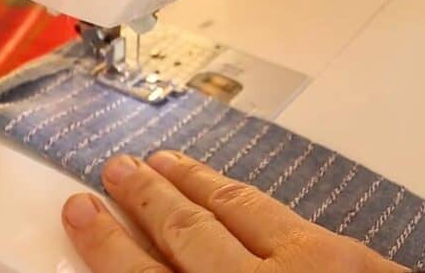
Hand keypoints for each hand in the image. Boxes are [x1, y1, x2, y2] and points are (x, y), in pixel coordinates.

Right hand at [61, 151, 406, 272]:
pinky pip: (279, 212)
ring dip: (189, 183)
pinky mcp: (342, 256)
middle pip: (184, 234)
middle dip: (144, 200)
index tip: (82, 215)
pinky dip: (242, 194)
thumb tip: (162, 268)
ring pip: (230, 212)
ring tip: (158, 161)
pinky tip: (229, 186)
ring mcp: (302, 269)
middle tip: (115, 170)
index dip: (107, 246)